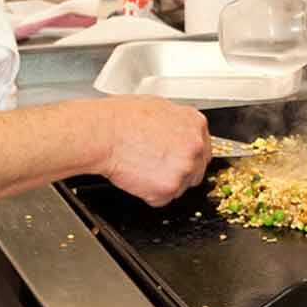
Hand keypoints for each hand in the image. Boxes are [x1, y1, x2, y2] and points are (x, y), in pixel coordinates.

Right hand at [94, 97, 209, 205]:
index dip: (187, 156)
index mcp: (195, 124)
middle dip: (178, 172)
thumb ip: (177, 123)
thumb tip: (179, 132)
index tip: (175, 159)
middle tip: (154, 167)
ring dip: (163, 184)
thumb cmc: (122, 118)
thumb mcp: (159, 107)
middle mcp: (195, 146)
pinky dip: (149, 194)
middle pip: (196, 170)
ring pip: (180, 187)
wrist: (104, 133)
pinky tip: (136, 177)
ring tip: (141, 167)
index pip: (203, 149)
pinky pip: (162, 199)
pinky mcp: (168, 188)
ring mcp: (184, 168)